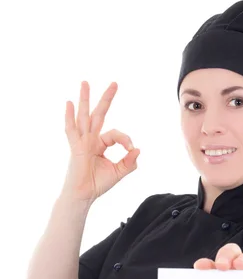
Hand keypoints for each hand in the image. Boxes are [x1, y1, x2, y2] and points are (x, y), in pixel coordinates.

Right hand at [63, 81, 140, 202]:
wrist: (84, 195)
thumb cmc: (98, 184)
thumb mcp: (119, 172)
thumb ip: (129, 161)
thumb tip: (138, 149)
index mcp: (100, 144)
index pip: (116, 134)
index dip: (126, 139)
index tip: (131, 149)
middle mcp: (90, 139)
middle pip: (99, 115)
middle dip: (106, 99)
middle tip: (115, 83)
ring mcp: (82, 142)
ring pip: (84, 117)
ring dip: (85, 100)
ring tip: (85, 83)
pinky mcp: (75, 148)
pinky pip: (71, 130)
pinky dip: (69, 117)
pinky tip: (69, 103)